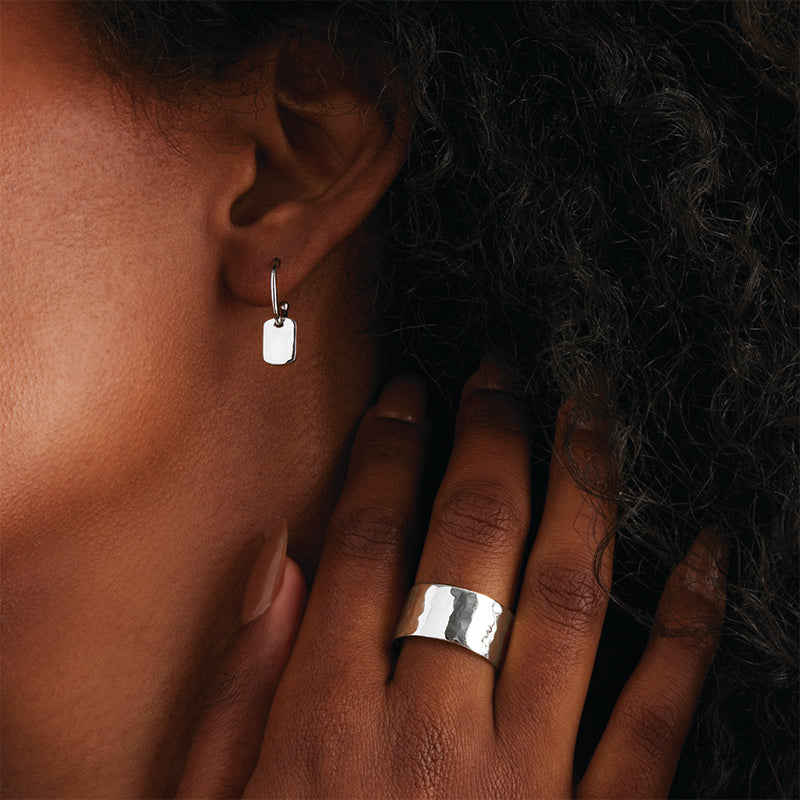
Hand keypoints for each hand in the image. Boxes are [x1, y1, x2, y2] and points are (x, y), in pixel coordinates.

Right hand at [178, 365, 725, 797]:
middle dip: (488, 439)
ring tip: (592, 415)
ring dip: (583, 490)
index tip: (410, 396)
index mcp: (326, 726)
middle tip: (501, 374)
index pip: (370, 539)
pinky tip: (706, 554)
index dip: (391, 451)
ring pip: (568, 598)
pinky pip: (657, 721)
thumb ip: (239, 689)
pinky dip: (687, 630)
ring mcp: (526, 786)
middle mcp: (431, 737)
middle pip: (471, 543)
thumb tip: (286, 564)